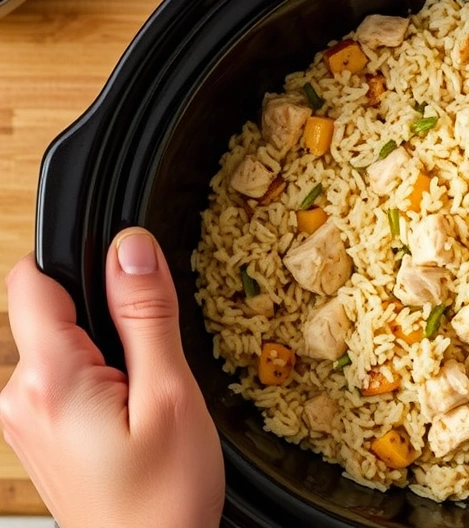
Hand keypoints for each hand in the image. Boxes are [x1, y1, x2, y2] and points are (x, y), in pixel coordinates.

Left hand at [0, 228, 223, 527]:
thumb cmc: (162, 500)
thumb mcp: (170, 396)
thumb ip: (145, 316)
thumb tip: (130, 247)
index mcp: (48, 378)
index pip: (34, 277)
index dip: (85, 265)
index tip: (131, 291)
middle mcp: (19, 396)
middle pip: (50, 310)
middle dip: (107, 318)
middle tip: (153, 366)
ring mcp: (23, 418)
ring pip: (62, 345)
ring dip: (107, 354)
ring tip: (145, 400)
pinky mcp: (37, 434)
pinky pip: (63, 379)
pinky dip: (100, 382)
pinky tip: (131, 417)